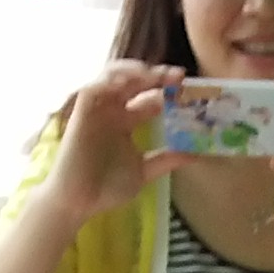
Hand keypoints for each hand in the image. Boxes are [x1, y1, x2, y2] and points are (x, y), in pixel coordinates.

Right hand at [46, 59, 182, 223]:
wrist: (78, 201)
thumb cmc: (106, 188)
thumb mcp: (144, 171)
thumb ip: (167, 160)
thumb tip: (195, 154)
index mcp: (127, 122)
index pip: (151, 99)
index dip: (169, 94)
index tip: (190, 94)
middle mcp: (114, 110)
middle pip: (138, 83)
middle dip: (159, 76)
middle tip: (180, 77)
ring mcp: (99, 108)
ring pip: (117, 76)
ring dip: (138, 71)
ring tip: (159, 74)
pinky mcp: (83, 108)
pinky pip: (98, 84)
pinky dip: (116, 77)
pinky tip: (135, 78)